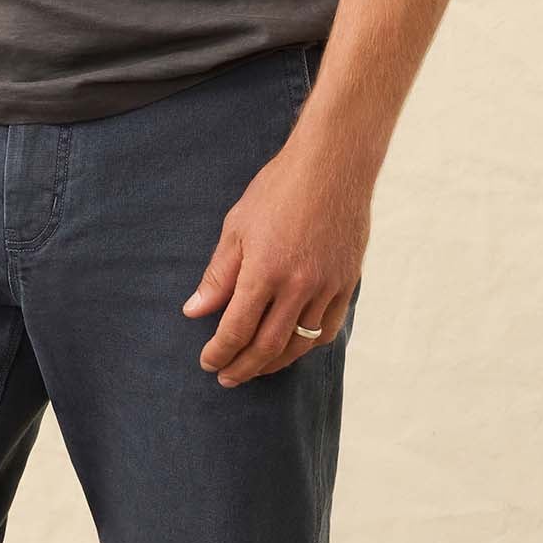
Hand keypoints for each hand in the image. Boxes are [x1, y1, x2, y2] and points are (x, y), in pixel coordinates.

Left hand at [183, 132, 369, 385]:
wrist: (333, 165)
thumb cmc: (279, 189)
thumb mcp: (237, 228)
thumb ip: (218, 276)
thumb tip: (194, 312)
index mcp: (264, 271)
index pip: (236, 330)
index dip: (219, 352)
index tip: (207, 362)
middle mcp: (298, 286)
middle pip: (267, 346)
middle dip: (243, 367)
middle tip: (226, 377)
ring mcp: (327, 287)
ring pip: (299, 343)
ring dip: (274, 362)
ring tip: (255, 368)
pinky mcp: (347, 283)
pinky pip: (328, 329)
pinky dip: (307, 345)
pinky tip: (293, 347)